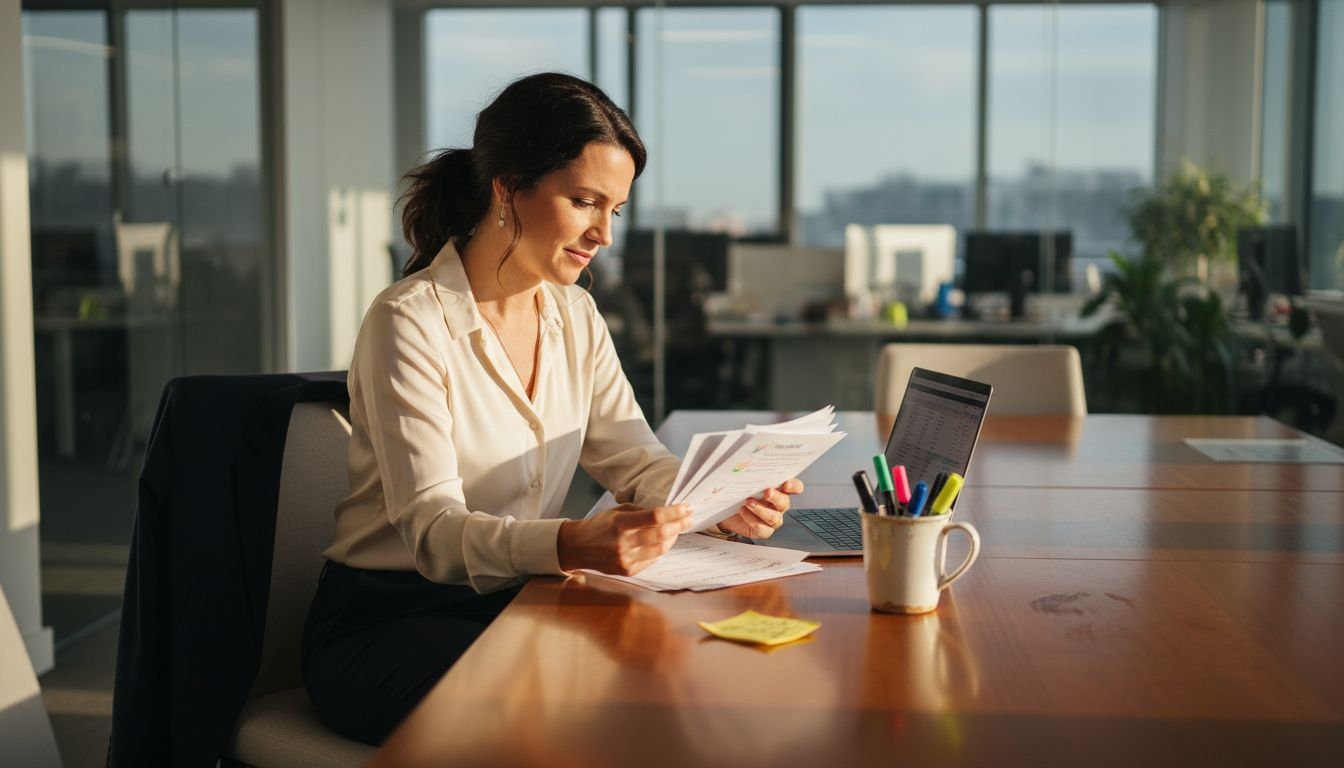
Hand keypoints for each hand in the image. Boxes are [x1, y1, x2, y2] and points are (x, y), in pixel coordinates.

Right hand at [557, 503, 692, 575]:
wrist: (578, 547)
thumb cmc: (599, 525)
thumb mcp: (617, 511)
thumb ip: (641, 512)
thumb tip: (667, 513)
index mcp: (620, 523)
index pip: (654, 517)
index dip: (674, 512)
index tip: (686, 508)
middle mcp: (623, 543)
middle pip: (661, 534)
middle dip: (679, 525)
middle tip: (688, 519)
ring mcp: (626, 559)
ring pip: (660, 550)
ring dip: (673, 538)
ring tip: (677, 530)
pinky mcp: (628, 571)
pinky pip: (652, 560)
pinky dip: (661, 550)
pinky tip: (663, 542)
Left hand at [718, 479, 803, 538]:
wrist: (727, 510)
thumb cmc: (739, 492)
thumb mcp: (744, 481)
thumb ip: (751, 474)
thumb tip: (746, 463)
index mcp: (780, 490)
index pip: (795, 488)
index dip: (794, 486)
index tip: (786, 484)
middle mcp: (779, 505)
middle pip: (784, 502)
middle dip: (776, 497)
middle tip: (767, 492)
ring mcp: (772, 519)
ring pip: (773, 517)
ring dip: (761, 509)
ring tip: (748, 502)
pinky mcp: (763, 530)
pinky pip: (763, 529)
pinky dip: (752, 520)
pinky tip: (743, 512)